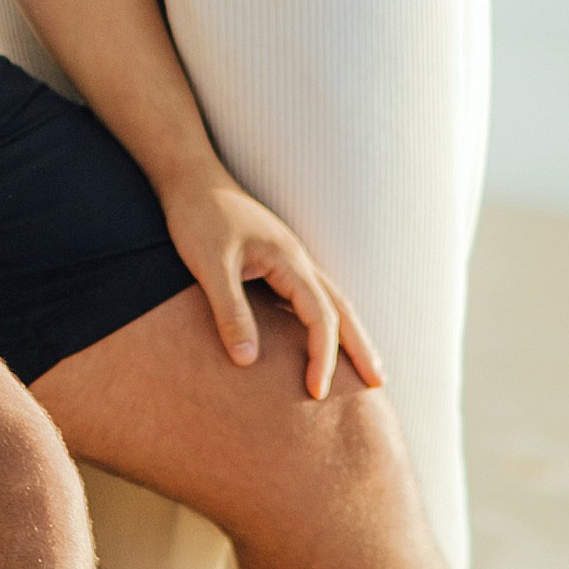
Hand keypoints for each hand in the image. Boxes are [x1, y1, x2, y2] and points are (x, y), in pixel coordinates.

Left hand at [160, 170, 384, 396]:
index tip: (316, 392)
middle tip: (379, 382)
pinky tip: (319, 333)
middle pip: (342, 306)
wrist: (188, 175)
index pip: (321, 316)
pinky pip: (311, 293)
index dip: (323, 356)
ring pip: (331, 298)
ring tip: (362, 363)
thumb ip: (230, 311)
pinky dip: (324, 317)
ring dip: (349, 331)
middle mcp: (297, 258)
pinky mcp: (275, 258)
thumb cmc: (197, 216)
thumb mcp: (209, 265)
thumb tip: (249, 362)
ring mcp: (289, 257)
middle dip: (361, 346)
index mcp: (288, 260)